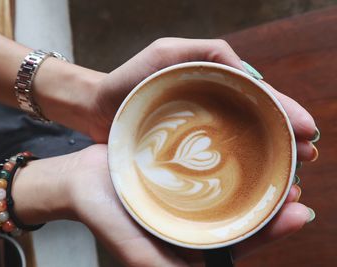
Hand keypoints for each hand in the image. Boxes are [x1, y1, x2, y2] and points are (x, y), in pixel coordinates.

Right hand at [69, 144, 313, 266]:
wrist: (79, 179)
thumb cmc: (104, 217)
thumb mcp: (136, 252)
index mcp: (190, 241)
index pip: (240, 242)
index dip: (271, 230)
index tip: (298, 212)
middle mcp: (194, 218)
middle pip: (242, 212)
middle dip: (273, 201)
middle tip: (298, 183)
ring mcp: (189, 192)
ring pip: (231, 186)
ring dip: (259, 175)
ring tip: (284, 160)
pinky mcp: (181, 168)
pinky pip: (211, 164)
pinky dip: (231, 156)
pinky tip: (247, 142)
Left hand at [90, 38, 317, 153]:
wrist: (98, 110)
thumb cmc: (128, 79)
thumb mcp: (166, 53)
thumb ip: (208, 52)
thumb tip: (250, 75)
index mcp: (214, 86)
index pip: (258, 98)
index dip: (284, 112)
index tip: (307, 130)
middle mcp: (212, 111)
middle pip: (257, 124)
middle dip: (285, 138)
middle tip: (308, 156)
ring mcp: (199, 134)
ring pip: (242, 145)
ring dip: (270, 158)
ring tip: (293, 174)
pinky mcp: (184, 154)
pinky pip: (217, 163)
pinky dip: (239, 172)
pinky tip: (255, 185)